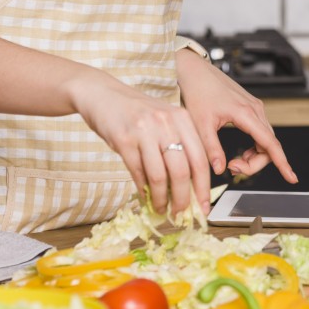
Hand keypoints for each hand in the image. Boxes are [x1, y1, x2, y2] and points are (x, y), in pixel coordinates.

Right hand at [68, 71, 212, 216]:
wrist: (104, 95)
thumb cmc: (138, 112)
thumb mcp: (165, 122)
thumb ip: (180, 147)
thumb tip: (190, 187)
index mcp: (183, 119)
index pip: (200, 159)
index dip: (204, 187)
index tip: (204, 207)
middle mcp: (167, 123)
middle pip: (182, 171)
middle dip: (184, 198)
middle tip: (181, 213)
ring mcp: (145, 131)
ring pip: (160, 176)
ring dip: (161, 199)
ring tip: (162, 209)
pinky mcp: (124, 140)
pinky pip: (138, 173)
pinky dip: (143, 190)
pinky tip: (146, 197)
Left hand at [175, 49, 297, 182]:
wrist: (194, 71)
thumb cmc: (197, 92)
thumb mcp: (200, 124)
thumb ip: (211, 149)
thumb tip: (219, 170)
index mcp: (246, 113)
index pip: (270, 144)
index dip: (282, 162)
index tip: (291, 177)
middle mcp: (256, 110)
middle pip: (269, 145)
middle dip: (255, 163)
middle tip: (232, 169)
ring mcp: (254, 108)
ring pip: (265, 140)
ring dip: (255, 156)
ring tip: (234, 163)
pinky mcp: (250, 107)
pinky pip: (260, 132)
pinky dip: (254, 146)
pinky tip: (242, 151)